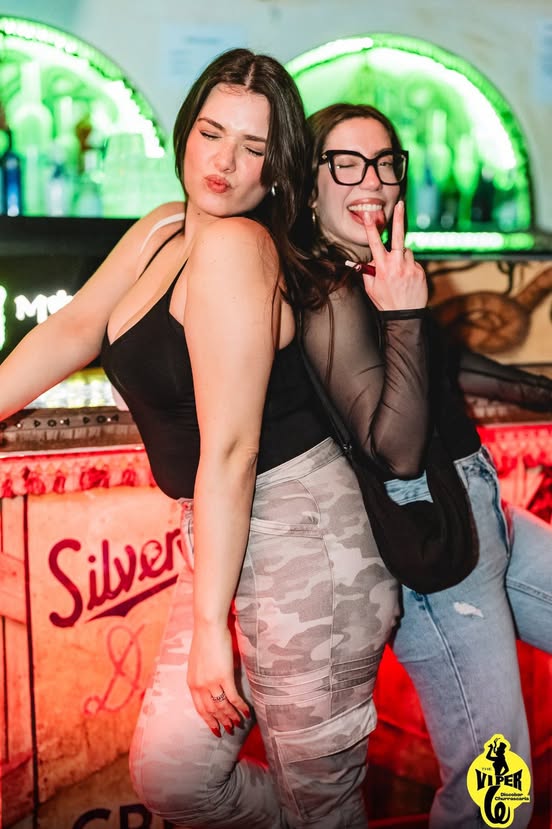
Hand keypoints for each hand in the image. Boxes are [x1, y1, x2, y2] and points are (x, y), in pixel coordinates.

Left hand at [187, 620, 249, 736]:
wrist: (208, 626)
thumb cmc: (205, 640)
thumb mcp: (198, 662)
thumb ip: (203, 676)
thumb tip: (213, 686)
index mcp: (192, 683)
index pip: (200, 709)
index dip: (209, 721)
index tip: (216, 730)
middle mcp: (200, 686)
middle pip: (211, 711)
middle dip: (221, 723)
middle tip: (230, 730)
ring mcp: (211, 682)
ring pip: (223, 707)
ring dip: (232, 717)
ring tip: (239, 724)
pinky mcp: (224, 676)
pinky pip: (233, 698)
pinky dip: (240, 707)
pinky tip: (246, 713)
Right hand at [360, 201, 427, 311]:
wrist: (405, 315)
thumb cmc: (386, 302)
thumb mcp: (371, 288)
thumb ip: (369, 271)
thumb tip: (371, 260)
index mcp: (383, 267)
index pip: (375, 243)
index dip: (371, 228)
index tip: (369, 215)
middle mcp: (397, 264)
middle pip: (398, 236)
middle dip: (398, 219)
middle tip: (400, 204)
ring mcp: (410, 267)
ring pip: (406, 252)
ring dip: (401, 257)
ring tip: (399, 273)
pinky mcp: (420, 271)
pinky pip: (413, 262)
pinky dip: (409, 267)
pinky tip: (406, 279)